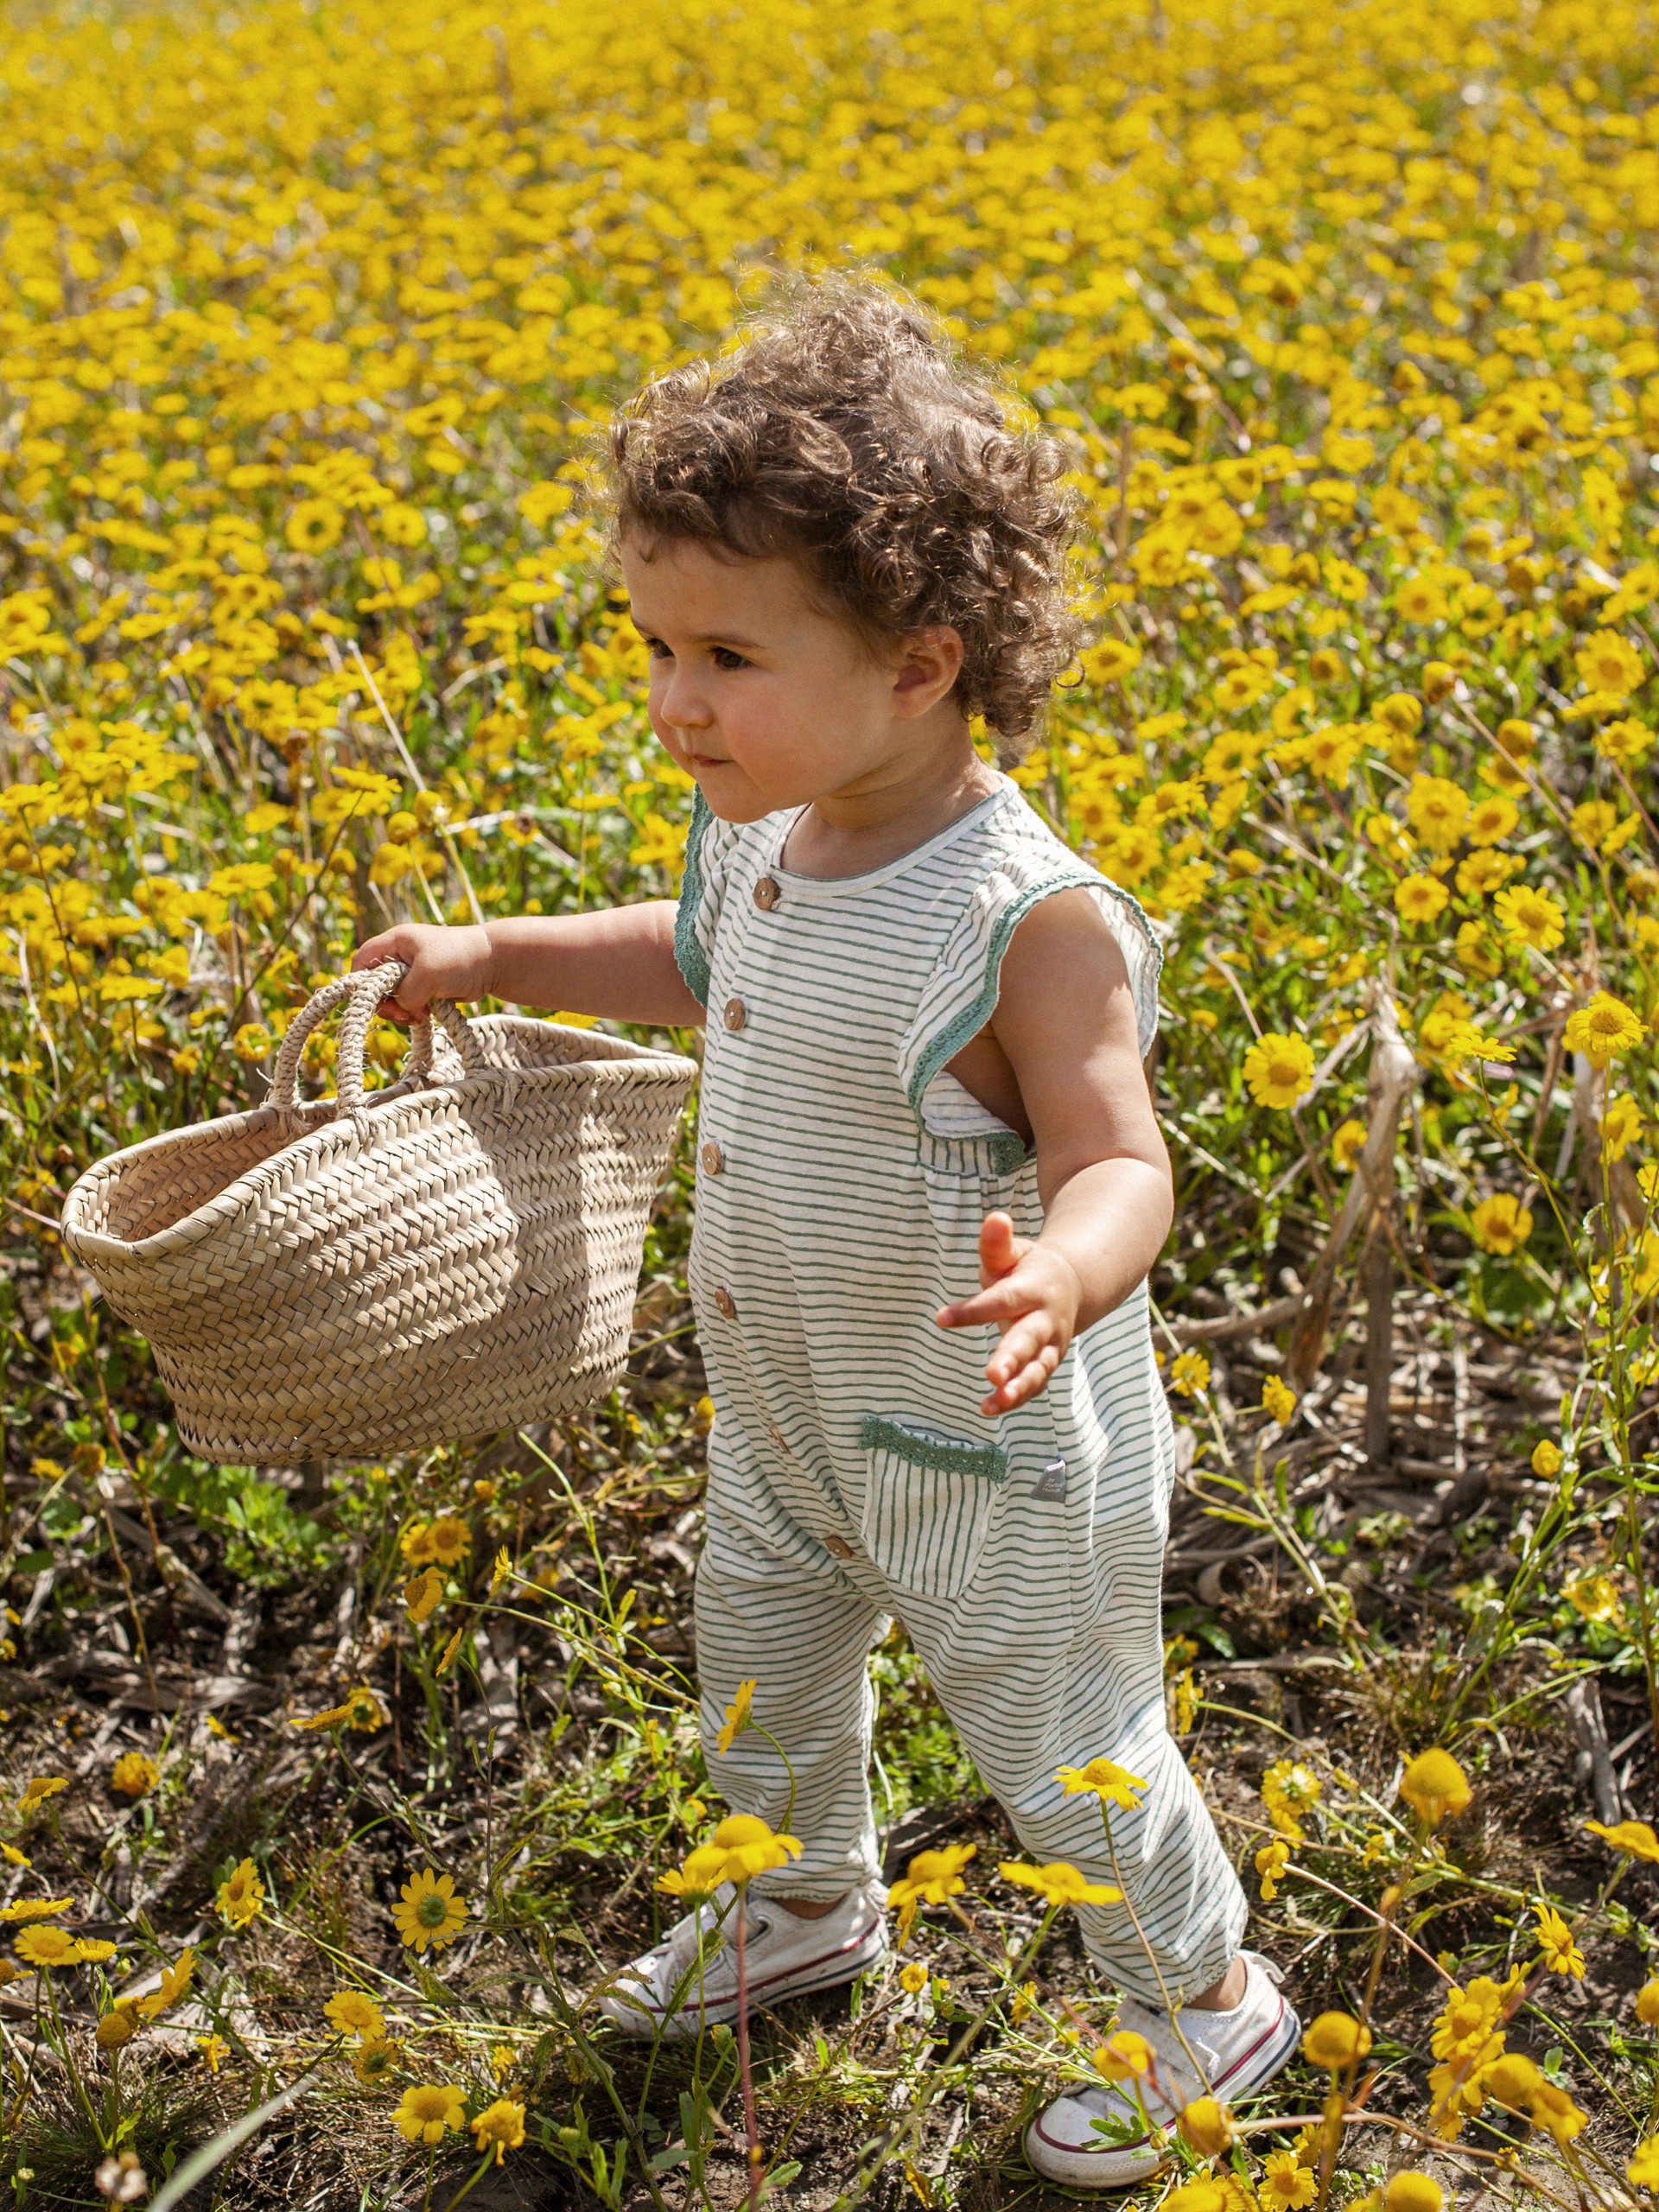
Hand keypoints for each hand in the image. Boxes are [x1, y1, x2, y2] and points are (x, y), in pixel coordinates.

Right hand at [351, 922, 493, 1021]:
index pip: (362, 961)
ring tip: (420, 1015)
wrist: (494, 963)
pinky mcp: (425, 985)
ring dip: (402, 1010)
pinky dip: (414, 1012)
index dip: (359, 982)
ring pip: (393, 997)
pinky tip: (426, 1016)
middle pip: (375, 984)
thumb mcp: (427, 975)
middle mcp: (400, 955)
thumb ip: (405, 994)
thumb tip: (402, 1009)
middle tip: (403, 1015)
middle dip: (386, 1003)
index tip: (371, 1001)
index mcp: (395, 942)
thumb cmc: (459, 959)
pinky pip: (409, 1003)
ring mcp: (413, 971)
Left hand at [935, 1211, 1083, 1415]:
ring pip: (1036, 1370)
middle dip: (1010, 1359)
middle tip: (991, 1375)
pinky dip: (1015, 1398)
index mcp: (1033, 1289)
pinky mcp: (1046, 1363)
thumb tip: (995, 1218)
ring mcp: (1050, 1346)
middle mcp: (1046, 1320)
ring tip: (994, 1403)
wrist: (1073, 1286)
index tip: (941, 1318)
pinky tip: (988, 1408)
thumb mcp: (1013, 1253)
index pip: (1001, 1300)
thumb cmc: (1027, 1269)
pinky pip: (1032, 1385)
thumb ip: (997, 1243)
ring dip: (1018, 1388)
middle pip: (1028, 1340)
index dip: (972, 1310)